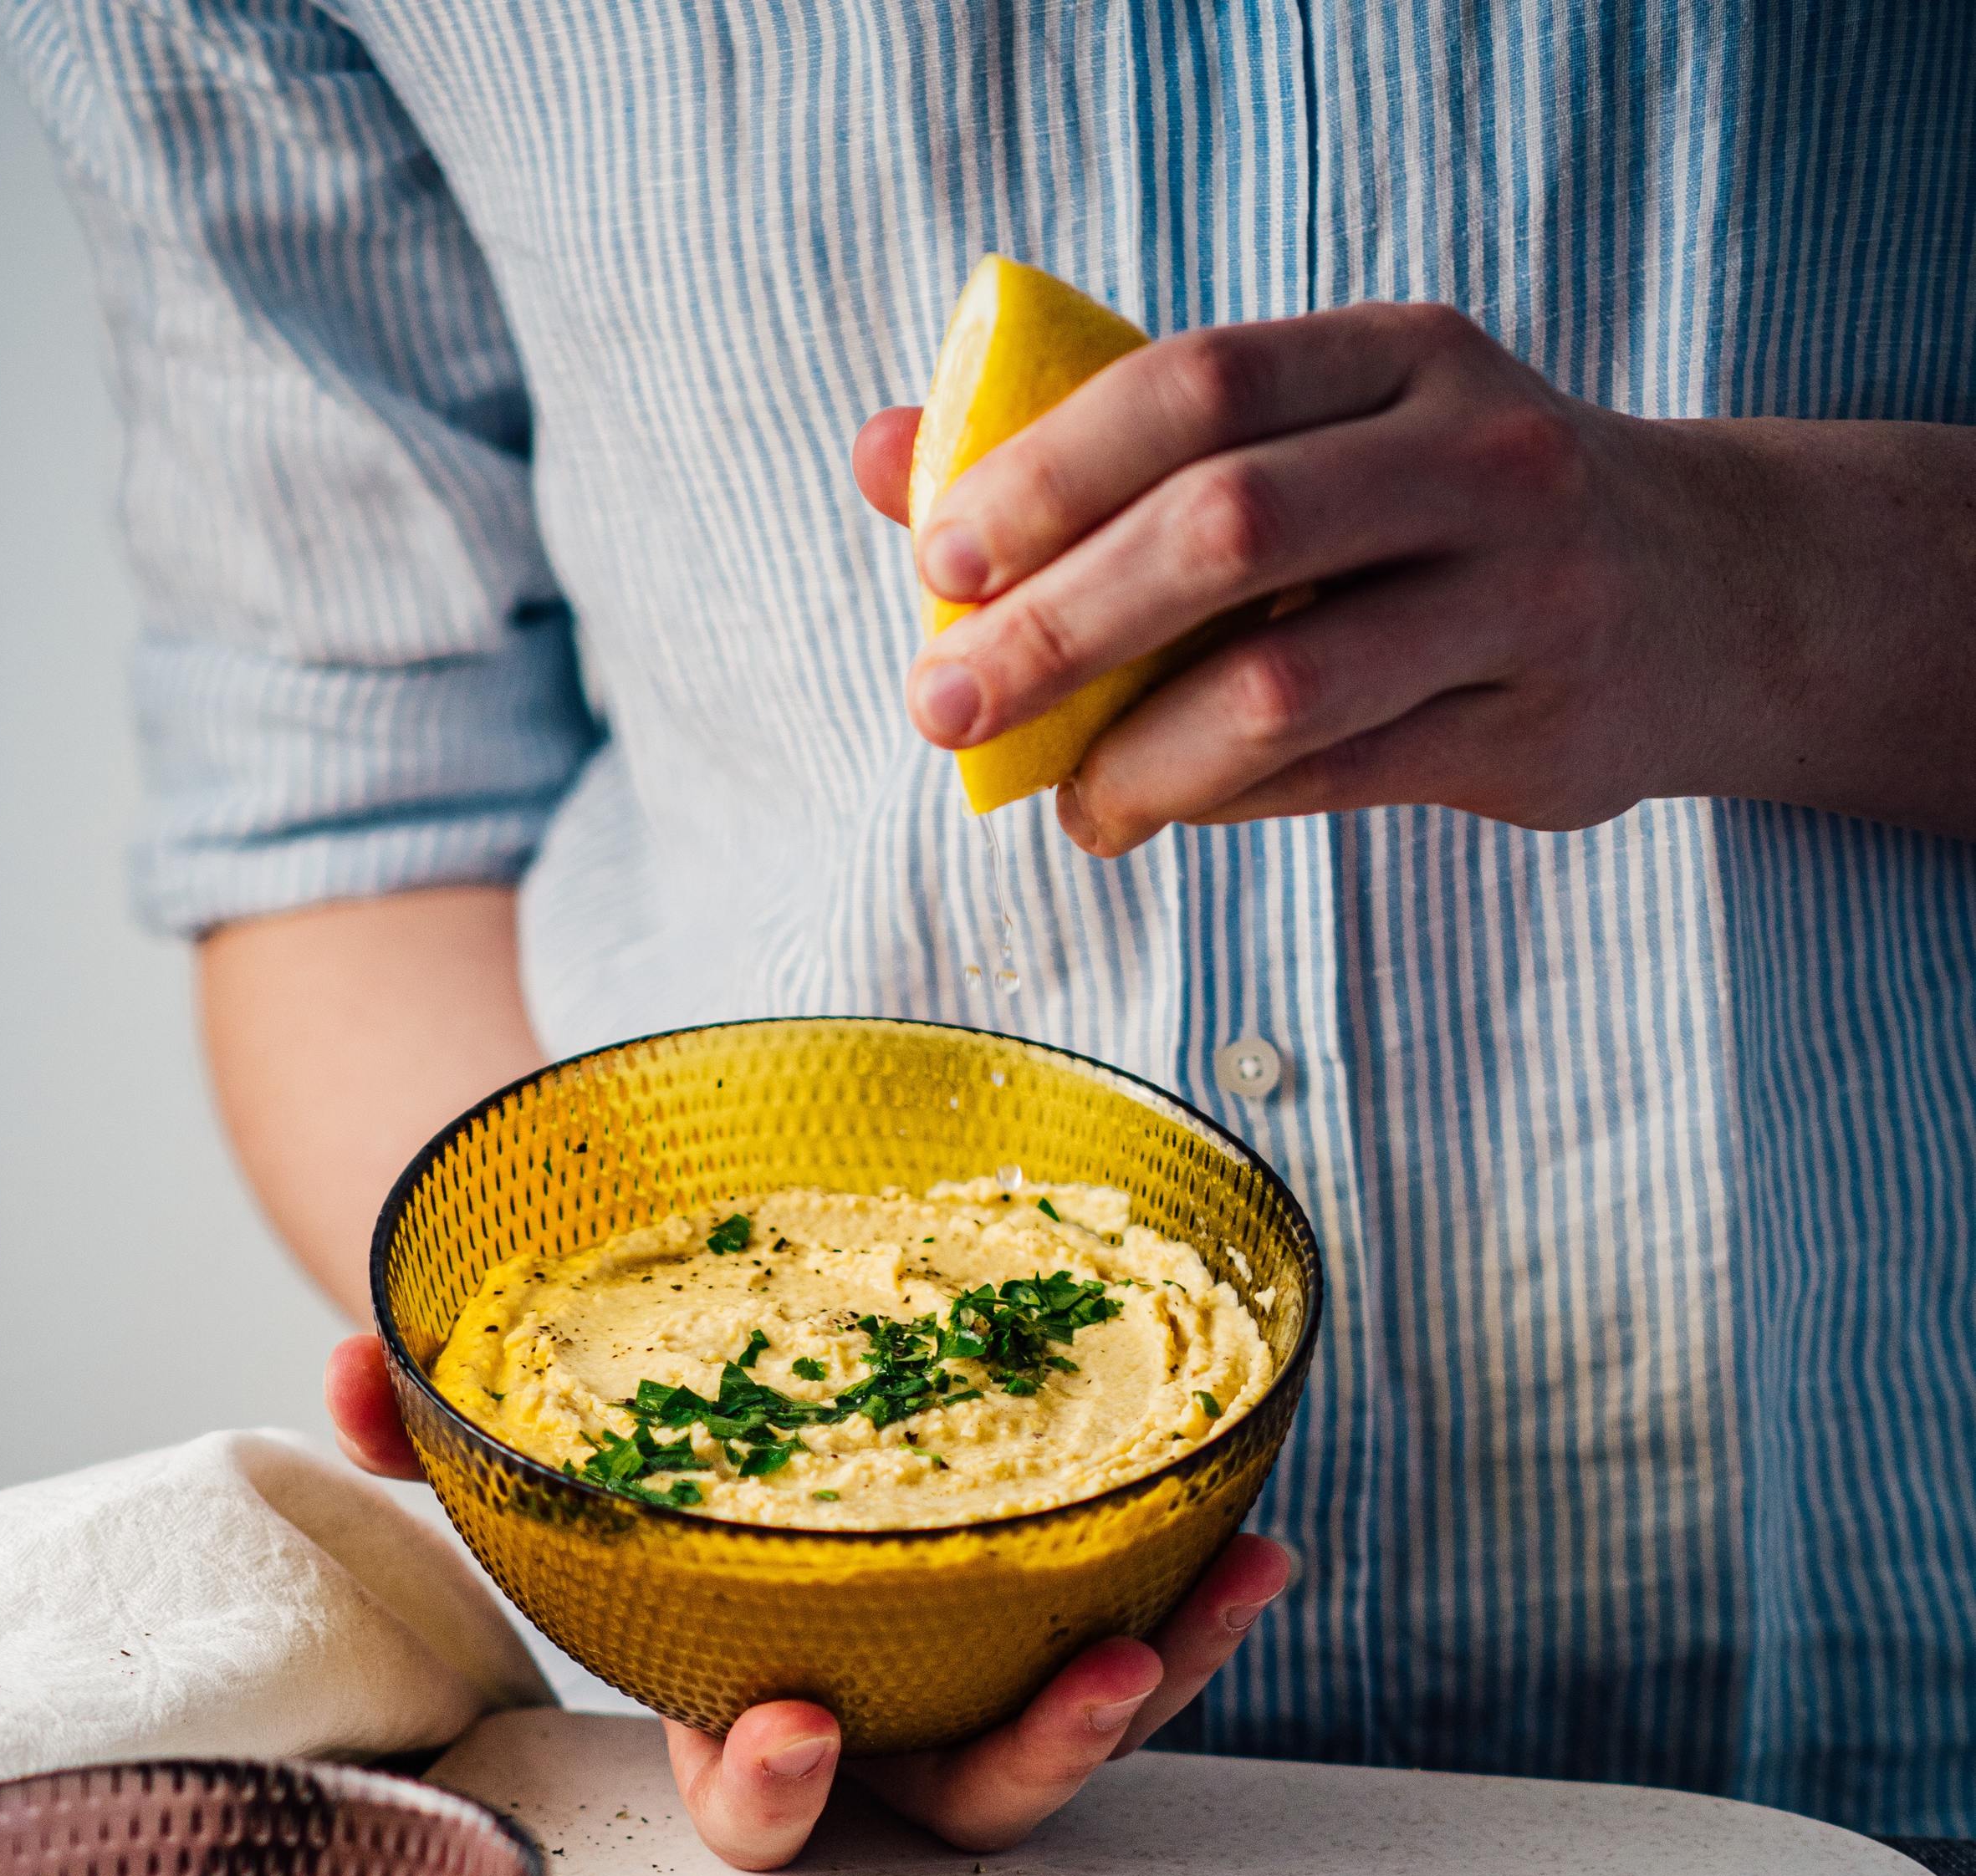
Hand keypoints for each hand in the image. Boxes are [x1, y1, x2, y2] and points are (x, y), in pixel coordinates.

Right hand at [326, 1336, 1290, 1870]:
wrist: (697, 1401)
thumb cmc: (611, 1452)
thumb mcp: (519, 1444)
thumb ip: (434, 1425)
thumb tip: (356, 1371)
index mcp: (733, 1709)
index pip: (751, 1799)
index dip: (769, 1789)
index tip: (784, 1729)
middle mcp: (868, 1723)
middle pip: (952, 1801)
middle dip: (1023, 1762)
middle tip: (1081, 1688)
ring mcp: (961, 1681)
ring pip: (1066, 1731)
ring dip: (1155, 1681)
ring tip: (1215, 1595)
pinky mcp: (1037, 1621)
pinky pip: (1130, 1636)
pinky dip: (1193, 1598)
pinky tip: (1256, 1536)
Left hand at [856, 302, 1783, 853]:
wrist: (1703, 594)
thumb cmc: (1442, 512)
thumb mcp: (1313, 438)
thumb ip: (1107, 446)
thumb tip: (884, 460)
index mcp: (1399, 354)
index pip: (1198, 384)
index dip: (1052, 471)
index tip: (940, 559)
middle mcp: (1476, 456)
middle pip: (1226, 530)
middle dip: (1057, 627)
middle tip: (943, 705)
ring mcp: (1521, 596)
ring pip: (1282, 687)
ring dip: (1135, 757)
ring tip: (1061, 798)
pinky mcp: (1534, 731)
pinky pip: (1332, 781)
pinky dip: (1215, 804)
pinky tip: (1144, 810)